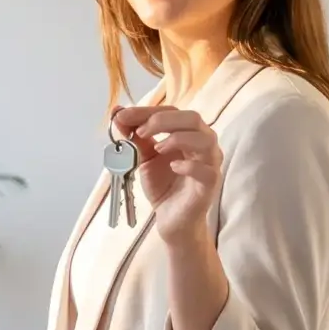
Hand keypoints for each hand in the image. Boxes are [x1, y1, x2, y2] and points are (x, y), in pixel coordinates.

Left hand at [112, 105, 221, 244]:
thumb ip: (135, 137)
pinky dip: (189, 165)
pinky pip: (206, 170)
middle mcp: (203, 143)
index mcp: (188, 132)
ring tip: (157, 148)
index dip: (147, 111)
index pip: (172, 112)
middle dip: (163, 121)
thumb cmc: (163, 185)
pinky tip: (173, 167)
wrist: (171, 218)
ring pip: (205, 140)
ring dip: (178, 138)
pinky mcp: (210, 184)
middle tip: (140, 131)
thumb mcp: (144, 157)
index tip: (123, 116)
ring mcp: (210, 163)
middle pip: (192, 119)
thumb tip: (117, 114)